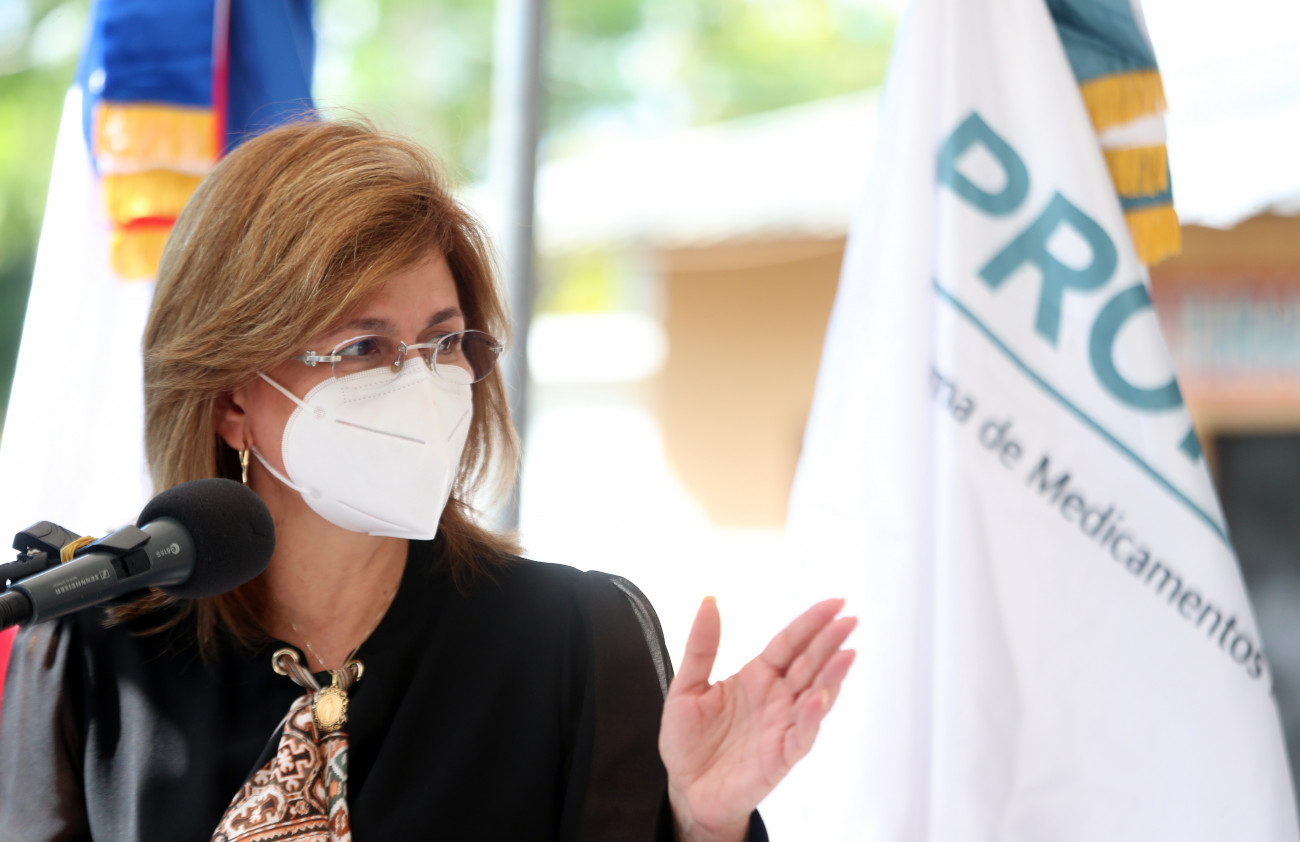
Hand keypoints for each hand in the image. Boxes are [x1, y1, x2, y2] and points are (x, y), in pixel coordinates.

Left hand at [659, 597, 856, 841]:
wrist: (686, 789)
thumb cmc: (688, 741)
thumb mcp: (686, 687)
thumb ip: (701, 646)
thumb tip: (709, 599)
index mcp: (758, 676)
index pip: (789, 643)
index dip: (810, 623)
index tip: (834, 602)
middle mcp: (777, 698)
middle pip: (809, 663)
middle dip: (830, 641)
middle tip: (850, 620)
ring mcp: (783, 726)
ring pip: (815, 696)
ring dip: (832, 676)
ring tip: (846, 654)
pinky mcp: (781, 756)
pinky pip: (801, 736)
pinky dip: (811, 718)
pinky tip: (817, 699)